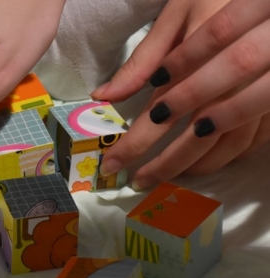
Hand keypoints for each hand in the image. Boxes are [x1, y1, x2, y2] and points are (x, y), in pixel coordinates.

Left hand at [92, 0, 269, 188]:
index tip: (112, 164)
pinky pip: (255, 138)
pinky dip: (231, 154)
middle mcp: (236, 78)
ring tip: (170, 174)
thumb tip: (103, 96)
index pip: (160, 112)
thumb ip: (142, 60)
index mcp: (203, 58)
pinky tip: (208, 158)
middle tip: (139, 180)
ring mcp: (263, 89)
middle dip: (164, 165)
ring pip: (230, 143)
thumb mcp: (176, 15)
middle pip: (196, 137)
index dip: (135, 143)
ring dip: (197, 165)